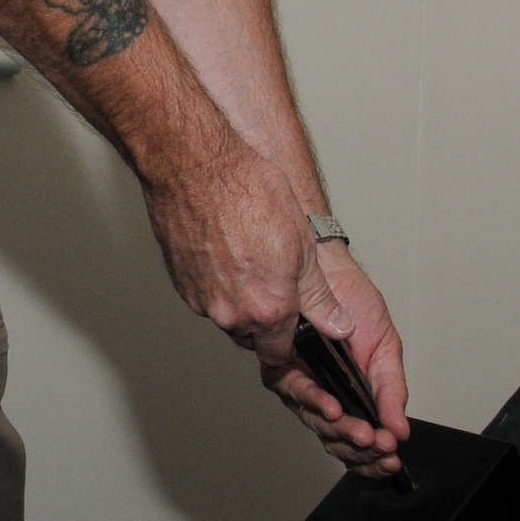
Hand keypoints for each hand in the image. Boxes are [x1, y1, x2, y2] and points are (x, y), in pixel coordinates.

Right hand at [141, 140, 322, 362]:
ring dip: (239, 300)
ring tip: (249, 258)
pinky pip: (204, 297)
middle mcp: (232, 314)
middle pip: (252, 336)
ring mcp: (202, 301)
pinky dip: (216, 285)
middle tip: (272, 278)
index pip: (281, 352)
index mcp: (269, 309)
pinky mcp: (181, 285)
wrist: (198, 168)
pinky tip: (225, 252)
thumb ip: (319, 296)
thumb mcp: (303, 245)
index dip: (290, 339)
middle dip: (265, 318)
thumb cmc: (250, 194)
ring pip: (227, 316)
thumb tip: (338, 326)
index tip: (294, 322)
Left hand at [264, 240, 410, 479]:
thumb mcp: (385, 346)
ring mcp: (301, 381)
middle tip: (381, 449)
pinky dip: (317, 401)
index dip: (373, 458)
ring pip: (317, 422)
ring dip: (341, 431)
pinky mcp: (280, 364)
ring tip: (364, 433)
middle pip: (336, 439)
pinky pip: (295, 393)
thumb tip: (400, 428)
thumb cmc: (353, 300)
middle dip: (361, 450)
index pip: (358, 439)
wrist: (328, 265)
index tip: (391, 460)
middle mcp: (323, 392)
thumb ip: (391, 389)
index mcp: (350, 393)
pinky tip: (334, 407)